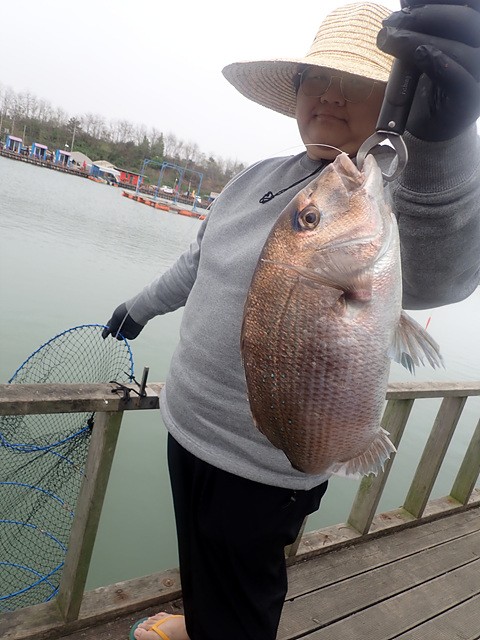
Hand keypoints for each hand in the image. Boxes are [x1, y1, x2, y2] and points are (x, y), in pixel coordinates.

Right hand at [102, 302, 144, 339]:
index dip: (106, 332)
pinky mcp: (134, 332)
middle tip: (114, 330)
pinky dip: (126, 336)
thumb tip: (109, 331)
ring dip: (118, 336)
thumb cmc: (124, 312)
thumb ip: (111, 326)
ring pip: (120, 336)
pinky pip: (128, 337)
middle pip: (114, 333)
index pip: (110, 326)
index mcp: (117, 319)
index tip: (104, 337)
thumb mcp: (114, 318)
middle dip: (113, 333)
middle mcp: (122, 325)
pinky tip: (127, 331)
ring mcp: (128, 329)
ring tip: (120, 332)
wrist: (136, 311)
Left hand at [377, 0, 479, 140]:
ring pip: (459, 49)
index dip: (438, 3)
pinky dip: (440, 63)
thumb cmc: (427, 83)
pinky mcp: (469, 99)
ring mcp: (478, 75)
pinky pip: (460, 79)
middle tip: (391, 21)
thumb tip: (403, 10)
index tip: (406, 3)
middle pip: (465, 21)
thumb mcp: (422, 48)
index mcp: (472, 34)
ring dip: (419, 40)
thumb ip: (420, 30)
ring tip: (390, 39)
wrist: (430, 126)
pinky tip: (421, 54)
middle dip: (424, 16)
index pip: (464, 9)